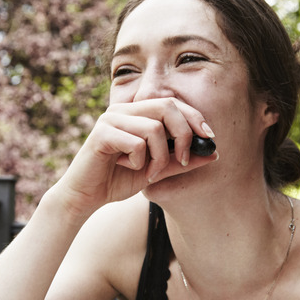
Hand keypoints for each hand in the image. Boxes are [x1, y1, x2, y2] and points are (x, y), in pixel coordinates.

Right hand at [51, 98, 218, 214]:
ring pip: (154, 128)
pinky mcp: (101, 134)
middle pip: (167, 106)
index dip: (195, 118)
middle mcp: (123, 110)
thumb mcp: (157, 170)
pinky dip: (140, 161)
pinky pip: (136, 143)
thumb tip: (213, 153)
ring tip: (150, 172)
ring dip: (160, 157)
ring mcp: (111, 119)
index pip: (172, 103)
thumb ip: (181, 161)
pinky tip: (128, 168)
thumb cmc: (118, 180)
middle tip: (184, 160)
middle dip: (183, 135)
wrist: (85, 197)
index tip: (210, 138)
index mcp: (136, 113)